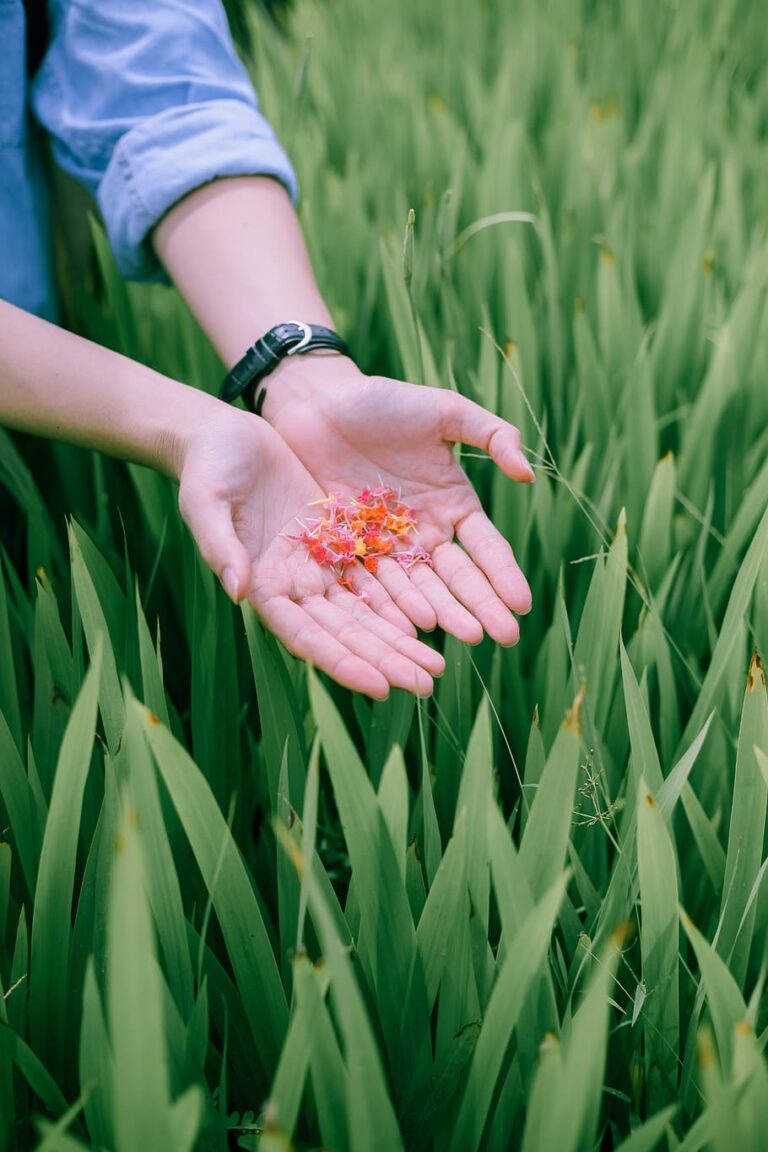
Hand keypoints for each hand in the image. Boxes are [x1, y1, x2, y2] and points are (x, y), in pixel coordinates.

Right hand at [174, 405, 443, 697]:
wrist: (223, 434)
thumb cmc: (207, 467)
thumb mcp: (207, 501)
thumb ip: (220, 546)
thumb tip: (238, 592)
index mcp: (263, 586)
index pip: (308, 637)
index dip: (344, 662)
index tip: (380, 687)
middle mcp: (295, 585)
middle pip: (347, 633)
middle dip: (385, 660)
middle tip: (426, 686)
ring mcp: (320, 564)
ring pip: (367, 611)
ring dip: (400, 640)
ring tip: (436, 666)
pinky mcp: (339, 537)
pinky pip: (377, 574)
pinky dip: (403, 597)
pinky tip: (433, 616)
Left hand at [260, 358, 533, 645]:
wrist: (319, 403)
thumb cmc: (384, 401)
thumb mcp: (444, 410)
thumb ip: (491, 435)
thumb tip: (529, 475)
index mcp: (455, 503)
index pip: (486, 547)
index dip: (503, 575)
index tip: (522, 604)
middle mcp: (426, 532)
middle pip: (458, 577)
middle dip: (482, 607)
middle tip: (505, 638)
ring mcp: (388, 545)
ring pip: (420, 588)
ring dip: (443, 615)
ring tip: (465, 640)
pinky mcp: (350, 550)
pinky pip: (373, 583)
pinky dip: (391, 607)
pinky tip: (409, 631)